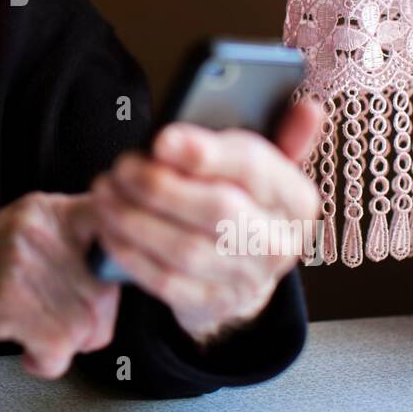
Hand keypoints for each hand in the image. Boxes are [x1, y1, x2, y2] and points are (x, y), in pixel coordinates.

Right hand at [0, 190, 120, 378]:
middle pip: (107, 288)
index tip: (108, 286)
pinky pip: (61, 345)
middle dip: (90, 322)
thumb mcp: (16, 240)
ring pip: (87, 322)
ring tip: (32, 336)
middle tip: (58, 327)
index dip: (119, 265)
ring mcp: (22, 260)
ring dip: (64, 345)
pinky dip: (47, 361)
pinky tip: (24, 351)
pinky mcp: (9, 298)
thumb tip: (122, 271)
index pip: (114, 226)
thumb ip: (68, 245)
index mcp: (42, 209)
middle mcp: (36, 227)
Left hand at [90, 99, 322, 343]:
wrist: (245, 272)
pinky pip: (165, 282)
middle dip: (160, 185)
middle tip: (121, 166)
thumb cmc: (246, 201)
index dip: (205, 152)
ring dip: (135, 218)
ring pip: (186, 249)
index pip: (254, 167)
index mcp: (295, 198)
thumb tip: (308, 107)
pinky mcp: (212, 304)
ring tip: (104, 191)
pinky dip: (131, 254)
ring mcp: (247, 280)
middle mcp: (278, 243)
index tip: (161, 138)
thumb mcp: (265, 168)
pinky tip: (107, 228)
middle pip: (217, 210)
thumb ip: (279, 135)